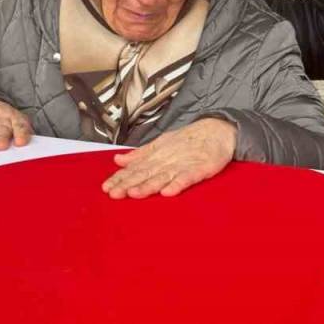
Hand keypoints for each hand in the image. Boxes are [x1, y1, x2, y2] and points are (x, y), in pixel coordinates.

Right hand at [0, 99, 32, 149]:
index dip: (21, 134)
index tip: (21, 143)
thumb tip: (29, 152)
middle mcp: (0, 115)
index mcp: (14, 118)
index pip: (20, 126)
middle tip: (1, 146)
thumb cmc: (4, 122)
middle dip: (1, 137)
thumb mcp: (15, 125)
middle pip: (2, 127)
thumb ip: (21, 136)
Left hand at [102, 118, 235, 199]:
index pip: (135, 168)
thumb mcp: (160, 144)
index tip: (106, 188)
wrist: (217, 130)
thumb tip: (117, 160)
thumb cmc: (188, 140)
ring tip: (134, 193)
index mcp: (157, 155)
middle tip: (114, 193)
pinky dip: (178, 184)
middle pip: (145, 173)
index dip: (120, 178)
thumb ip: (139, 155)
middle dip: (128, 184)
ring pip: (162, 176)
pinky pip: (187, 178)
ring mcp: (183, 164)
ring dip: (148, 186)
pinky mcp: (200, 168)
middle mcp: (167, 160)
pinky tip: (168, 192)